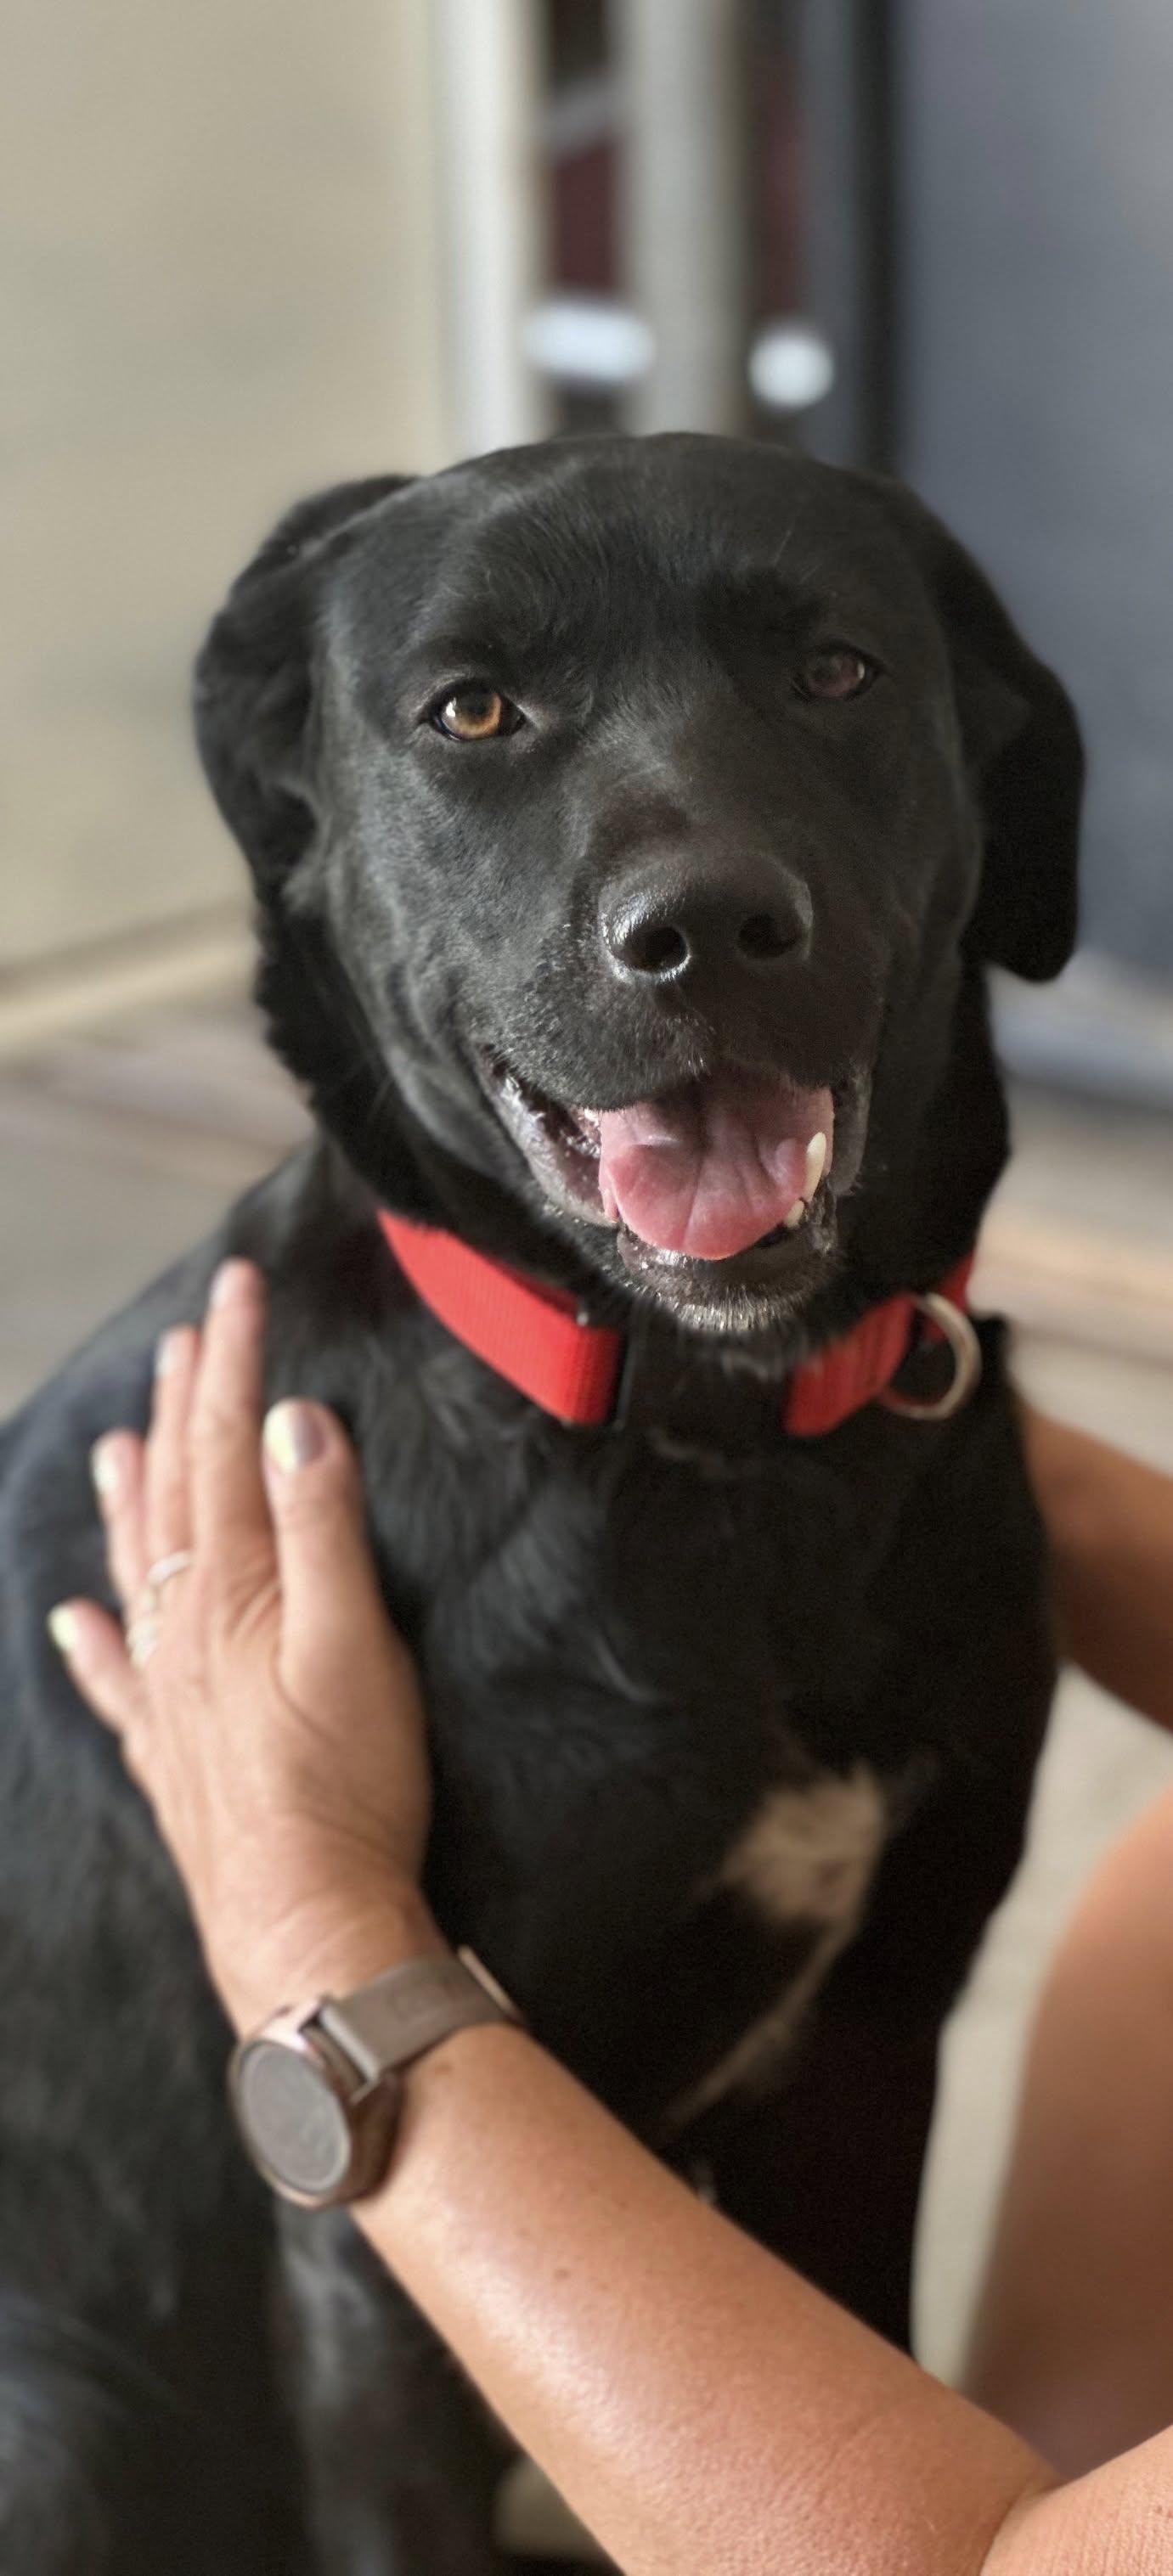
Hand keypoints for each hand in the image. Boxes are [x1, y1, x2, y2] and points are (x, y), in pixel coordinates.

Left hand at [48, 1258, 446, 2030]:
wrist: (307, 1922)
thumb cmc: (346, 1784)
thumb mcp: (356, 1638)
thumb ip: (322, 1524)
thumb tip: (295, 1419)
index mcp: (233, 1588)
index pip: (229, 1446)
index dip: (233, 1362)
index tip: (239, 1289)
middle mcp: (184, 1630)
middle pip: (177, 1491)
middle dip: (185, 1404)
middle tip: (190, 1334)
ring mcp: (169, 1693)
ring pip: (138, 1569)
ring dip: (131, 1496)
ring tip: (120, 1440)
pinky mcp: (171, 1753)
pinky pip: (118, 1680)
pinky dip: (94, 1644)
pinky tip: (74, 1621)